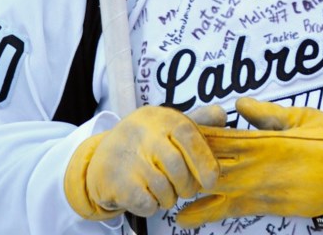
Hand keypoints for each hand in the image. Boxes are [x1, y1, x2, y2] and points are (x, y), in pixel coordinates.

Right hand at [64, 104, 226, 219]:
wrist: (100, 159)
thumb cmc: (145, 143)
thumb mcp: (168, 125)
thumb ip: (197, 121)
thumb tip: (222, 116)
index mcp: (161, 118)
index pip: (188, 134)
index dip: (204, 159)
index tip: (212, 181)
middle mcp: (143, 133)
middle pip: (177, 166)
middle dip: (187, 186)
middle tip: (185, 190)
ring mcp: (127, 157)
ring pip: (163, 188)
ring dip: (169, 198)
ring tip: (164, 192)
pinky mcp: (116, 181)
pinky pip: (146, 202)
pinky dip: (152, 206)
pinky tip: (147, 196)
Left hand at [176, 98, 322, 227]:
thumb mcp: (301, 117)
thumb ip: (267, 114)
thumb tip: (239, 104)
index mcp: (268, 140)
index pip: (224, 138)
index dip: (198, 137)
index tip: (175, 134)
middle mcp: (262, 166)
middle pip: (215, 166)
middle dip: (189, 167)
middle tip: (163, 168)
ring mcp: (266, 189)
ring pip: (221, 193)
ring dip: (194, 195)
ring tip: (168, 199)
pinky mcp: (273, 206)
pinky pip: (237, 208)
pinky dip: (214, 211)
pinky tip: (193, 216)